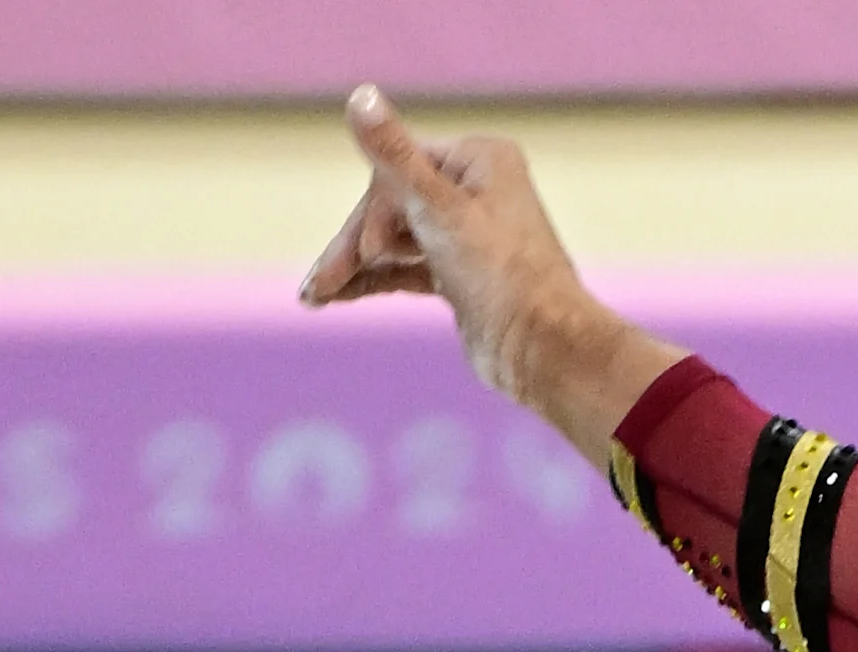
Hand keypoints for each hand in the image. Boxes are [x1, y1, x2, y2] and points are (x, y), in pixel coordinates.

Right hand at [297, 86, 677, 452]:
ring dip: (354, 266)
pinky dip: (373, 280)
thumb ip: (394, 155)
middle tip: (320, 284)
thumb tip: (361, 95)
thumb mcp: (439, 209)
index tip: (369, 249)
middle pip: (393, 206)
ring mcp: (470, 235)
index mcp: (480, 160)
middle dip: (355, 245)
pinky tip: (335, 296)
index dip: (375, 211)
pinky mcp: (463, 276)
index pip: (399, 170)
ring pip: (396, 240)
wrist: (543, 351)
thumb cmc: (503, 276)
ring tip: (314, 295)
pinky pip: (406, 268)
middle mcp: (478, 190)